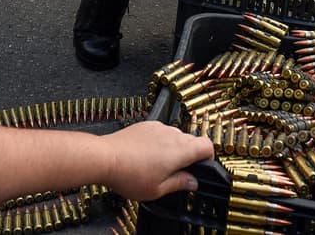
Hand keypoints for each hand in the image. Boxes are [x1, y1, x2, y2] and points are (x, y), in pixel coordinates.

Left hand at [98, 121, 213, 200]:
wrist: (105, 157)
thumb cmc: (129, 174)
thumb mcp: (158, 189)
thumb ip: (180, 184)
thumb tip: (193, 182)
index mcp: (180, 150)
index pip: (208, 146)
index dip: (209, 157)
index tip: (202, 167)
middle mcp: (172, 134)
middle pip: (193, 141)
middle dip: (190, 156)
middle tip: (178, 172)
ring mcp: (159, 127)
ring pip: (176, 136)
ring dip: (174, 149)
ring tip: (159, 165)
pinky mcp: (146, 124)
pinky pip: (161, 132)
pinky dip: (160, 142)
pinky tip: (147, 155)